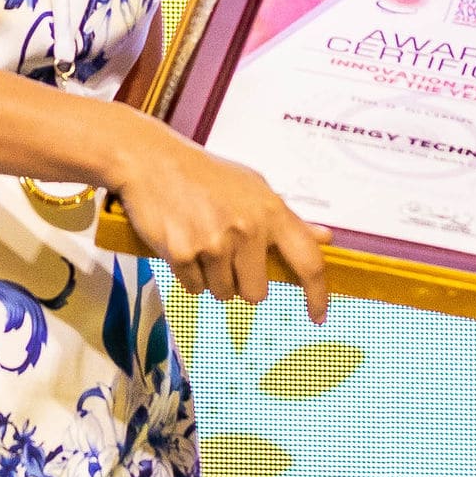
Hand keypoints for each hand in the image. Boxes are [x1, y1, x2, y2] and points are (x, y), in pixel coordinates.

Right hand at [111, 120, 330, 321]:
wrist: (151, 160)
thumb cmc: (205, 175)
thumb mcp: (254, 187)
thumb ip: (288, 218)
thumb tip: (324, 238)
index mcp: (270, 211)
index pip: (308, 262)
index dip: (317, 295)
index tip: (318, 316)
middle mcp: (247, 228)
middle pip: (256, 293)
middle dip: (241, 283)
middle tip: (226, 254)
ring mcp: (213, 242)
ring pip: (223, 293)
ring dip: (212, 278)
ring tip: (201, 242)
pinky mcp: (182, 253)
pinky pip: (194, 288)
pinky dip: (188, 274)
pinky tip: (182, 244)